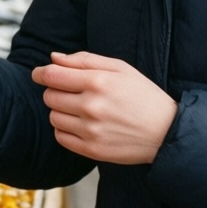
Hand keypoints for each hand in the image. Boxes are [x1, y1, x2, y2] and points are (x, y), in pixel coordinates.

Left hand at [30, 51, 176, 164]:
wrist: (166, 131)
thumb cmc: (143, 95)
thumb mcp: (120, 68)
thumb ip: (84, 60)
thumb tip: (53, 58)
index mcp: (98, 82)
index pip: (52, 76)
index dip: (41, 73)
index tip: (40, 74)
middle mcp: (91, 106)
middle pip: (49, 96)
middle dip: (55, 91)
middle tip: (72, 92)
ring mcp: (90, 130)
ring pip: (53, 117)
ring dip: (61, 111)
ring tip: (81, 109)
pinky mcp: (91, 150)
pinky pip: (60, 137)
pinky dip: (65, 130)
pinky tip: (81, 124)